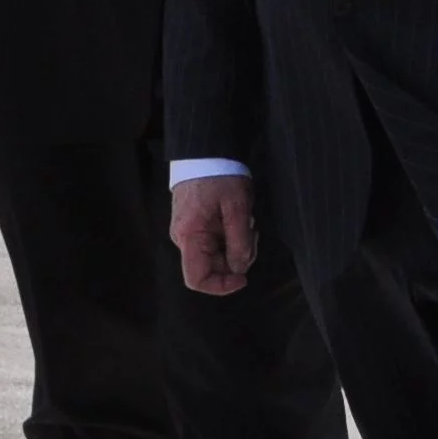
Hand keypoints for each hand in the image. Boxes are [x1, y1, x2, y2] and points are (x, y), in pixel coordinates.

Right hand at [172, 175, 258, 295]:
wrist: (204, 152)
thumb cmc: (219, 177)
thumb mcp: (237, 208)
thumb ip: (240, 242)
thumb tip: (240, 269)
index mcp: (190, 237)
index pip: (197, 279)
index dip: (222, 286)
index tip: (244, 277)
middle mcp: (184, 239)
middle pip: (212, 267)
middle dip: (238, 258)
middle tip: (253, 234)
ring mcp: (188, 232)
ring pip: (216, 255)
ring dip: (237, 245)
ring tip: (247, 221)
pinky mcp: (195, 225)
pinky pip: (215, 242)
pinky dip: (231, 236)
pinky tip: (238, 219)